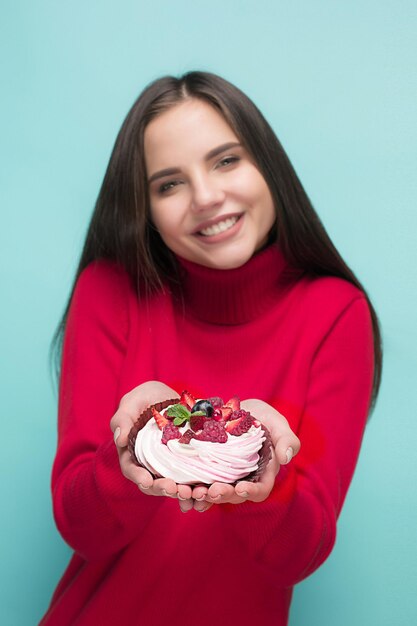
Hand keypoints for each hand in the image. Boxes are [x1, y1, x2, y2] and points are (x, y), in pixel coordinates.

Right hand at [110, 381, 192, 503]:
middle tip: (176, 490)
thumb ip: (122, 420)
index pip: (132, 470)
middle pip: (154, 483)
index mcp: (131, 453)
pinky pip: (191, 475)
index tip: (147, 481)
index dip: (139, 477)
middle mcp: (149, 463)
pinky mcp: (185, 460)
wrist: (165, 395)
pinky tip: (205, 487)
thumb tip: (120, 440)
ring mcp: (168, 463)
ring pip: (174, 483)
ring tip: (193, 493)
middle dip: (163, 488)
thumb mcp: (131, 403)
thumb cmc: (143, 399)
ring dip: (182, 491)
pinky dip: (197, 484)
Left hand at [190, 399, 299, 510]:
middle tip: (211, 491)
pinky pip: (199, 483)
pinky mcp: (206, 469)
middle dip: (222, 495)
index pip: (260, 489)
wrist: (236, 408)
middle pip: (234, 495)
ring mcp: (223, 476)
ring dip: (204, 496)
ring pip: (214, 492)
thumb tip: (286, 458)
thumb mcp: (277, 423)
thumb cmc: (262, 417)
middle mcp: (242, 479)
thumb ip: (287, 439)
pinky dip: (191, 488)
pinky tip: (181, 488)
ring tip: (193, 493)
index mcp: (262, 473)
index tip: (240, 488)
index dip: (251, 492)